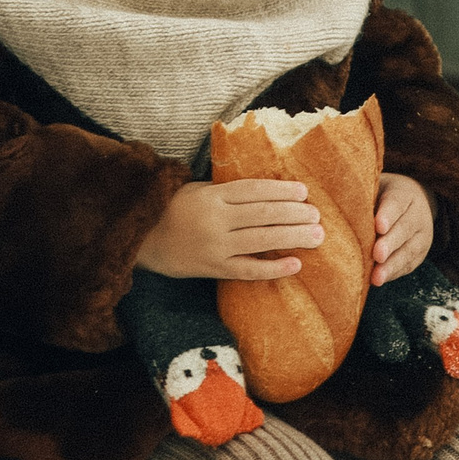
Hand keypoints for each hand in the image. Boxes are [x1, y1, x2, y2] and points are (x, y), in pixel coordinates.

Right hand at [136, 179, 322, 281]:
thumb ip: (226, 191)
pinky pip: (248, 269)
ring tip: (316, 235)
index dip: (281, 190)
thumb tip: (268, 190)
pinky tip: (296, 264)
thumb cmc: (173, 210)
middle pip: (262, 214)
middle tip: (317, 215)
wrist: (141, 241)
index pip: (253, 191)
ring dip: (292, 237)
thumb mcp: (196, 191)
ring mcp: (214, 246)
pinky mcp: (213, 268)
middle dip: (294, 213)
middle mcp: (214, 220)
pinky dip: (273, 268)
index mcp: (211, 197)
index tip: (303, 191)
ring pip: (260, 239)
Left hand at [371, 173, 434, 285]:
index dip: (388, 215)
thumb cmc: (380, 197)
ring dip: (392, 265)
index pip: (397, 203)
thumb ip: (361, 197)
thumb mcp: (374, 189)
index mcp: (404, 194)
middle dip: (390, 243)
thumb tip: (337, 203)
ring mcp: (421, 235)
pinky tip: (379, 280)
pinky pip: (408, 264)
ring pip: (409, 250)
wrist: (410, 204)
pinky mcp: (420, 253)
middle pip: (405, 229)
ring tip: (377, 276)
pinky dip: (393, 273)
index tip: (378, 226)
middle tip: (377, 254)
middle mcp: (417, 214)